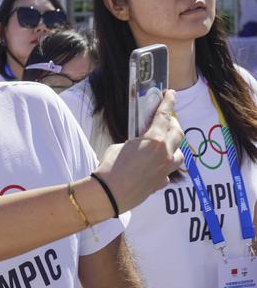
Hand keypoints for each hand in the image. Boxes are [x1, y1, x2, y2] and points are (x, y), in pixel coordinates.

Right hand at [95, 90, 183, 212]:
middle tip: (167, 120)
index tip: (171, 93)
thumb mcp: (121, 146)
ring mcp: (165, 170)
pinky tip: (153, 167)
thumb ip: (136, 141)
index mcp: (154, 141)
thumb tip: (140, 142)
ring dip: (173, 147)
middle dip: (173, 124)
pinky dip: (163, 166)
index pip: (164, 116)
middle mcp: (165, 154)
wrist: (108, 194)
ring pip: (179, 154)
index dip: (169, 102)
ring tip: (163, 145)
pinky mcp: (161, 183)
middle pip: (178, 133)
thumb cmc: (110, 167)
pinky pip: (168, 171)